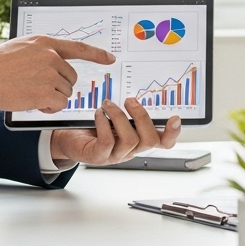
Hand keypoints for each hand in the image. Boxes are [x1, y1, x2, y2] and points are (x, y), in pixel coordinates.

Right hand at [0, 35, 113, 111]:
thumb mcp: (22, 47)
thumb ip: (42, 52)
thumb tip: (57, 60)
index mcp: (45, 42)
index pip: (78, 47)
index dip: (96, 53)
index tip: (110, 58)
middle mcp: (51, 56)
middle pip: (71, 77)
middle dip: (59, 86)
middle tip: (38, 87)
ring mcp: (49, 74)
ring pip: (66, 92)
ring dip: (52, 97)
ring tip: (30, 92)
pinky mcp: (45, 92)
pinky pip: (59, 104)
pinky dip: (49, 107)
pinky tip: (33, 102)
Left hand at [50, 96, 182, 165]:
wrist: (69, 137)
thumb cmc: (93, 125)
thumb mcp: (115, 115)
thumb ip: (129, 108)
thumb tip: (137, 89)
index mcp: (139, 138)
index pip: (164, 142)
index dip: (172, 133)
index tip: (175, 117)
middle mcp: (131, 149)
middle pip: (149, 140)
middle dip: (141, 117)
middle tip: (130, 100)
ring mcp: (115, 155)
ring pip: (129, 140)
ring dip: (119, 117)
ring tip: (108, 104)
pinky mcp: (98, 156)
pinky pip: (107, 142)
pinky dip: (104, 124)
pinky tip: (99, 114)